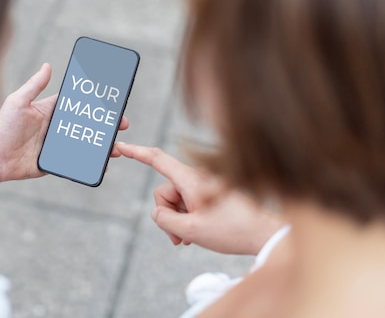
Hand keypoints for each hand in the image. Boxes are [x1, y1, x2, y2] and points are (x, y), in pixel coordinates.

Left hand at [0, 63, 128, 182]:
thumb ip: (34, 86)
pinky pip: (76, 164)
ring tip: (116, 148)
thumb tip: (48, 65)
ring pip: (86, 144)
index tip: (111, 101)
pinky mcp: (55, 162)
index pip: (77, 104)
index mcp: (49, 111)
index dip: (94, 102)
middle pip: (87, 124)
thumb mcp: (18, 102)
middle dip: (106, 125)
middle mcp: (55, 127)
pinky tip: (102, 165)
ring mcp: (56, 146)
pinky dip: (90, 164)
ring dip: (102, 146)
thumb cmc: (3, 128)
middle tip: (122, 125)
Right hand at [115, 142, 283, 255]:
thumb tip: (157, 212)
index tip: (121, 146)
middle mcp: (196, 178)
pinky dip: (187, 218)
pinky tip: (195, 233)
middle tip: (180, 236)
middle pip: (164, 191)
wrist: (263, 235)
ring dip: (178, 220)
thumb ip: (164, 219)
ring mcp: (203, 185)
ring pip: (175, 201)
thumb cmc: (232, 230)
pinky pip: (187, 203)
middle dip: (166, 215)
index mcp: (191, 179)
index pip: (157, 159)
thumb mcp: (191, 230)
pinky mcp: (209, 194)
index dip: (136, 152)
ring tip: (190, 237)